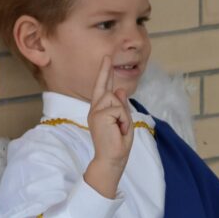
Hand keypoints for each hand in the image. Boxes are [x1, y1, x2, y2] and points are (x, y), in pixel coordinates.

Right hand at [87, 55, 134, 170]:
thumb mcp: (124, 121)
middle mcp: (95, 109)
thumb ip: (121, 106)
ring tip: (119, 129)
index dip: (105, 73)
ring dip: (123, 115)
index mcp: (99, 110)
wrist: (112, 159)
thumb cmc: (117, 144)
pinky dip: (123, 120)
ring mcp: (95, 111)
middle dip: (111, 85)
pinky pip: (119, 109)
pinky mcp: (99, 115)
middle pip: (108, 90)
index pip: (102, 88)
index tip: (107, 58)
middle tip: (112, 84)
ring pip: (116, 100)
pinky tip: (118, 130)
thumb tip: (120, 90)